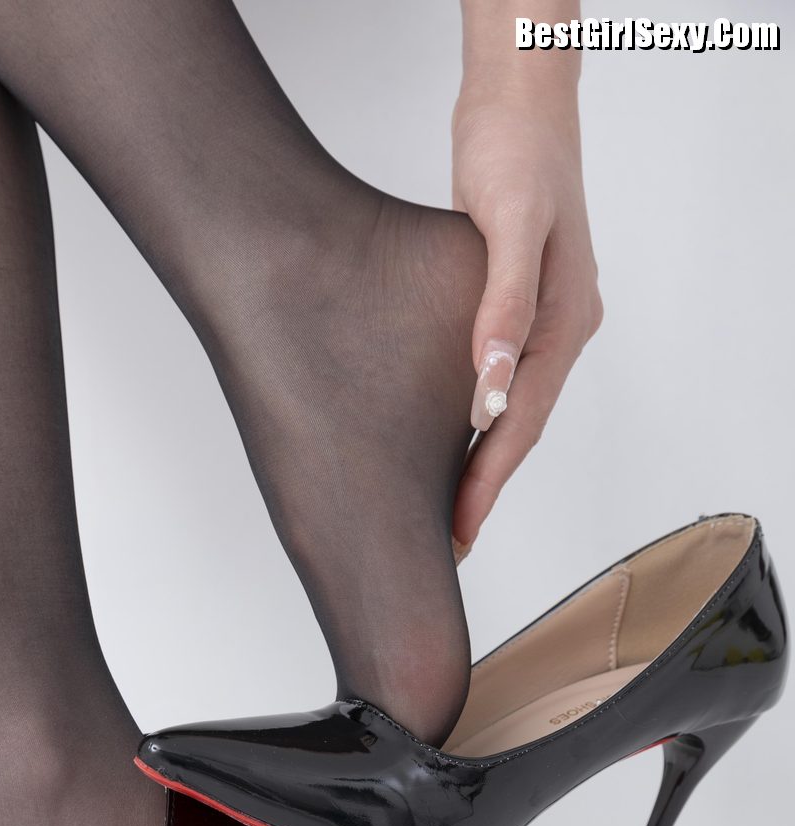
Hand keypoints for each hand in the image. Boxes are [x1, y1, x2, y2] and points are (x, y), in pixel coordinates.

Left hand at [451, 81, 602, 551]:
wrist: (517, 100)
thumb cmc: (516, 152)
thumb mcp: (511, 225)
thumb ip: (505, 306)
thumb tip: (494, 384)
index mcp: (566, 321)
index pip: (523, 423)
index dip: (489, 482)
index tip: (459, 530)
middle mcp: (559, 328)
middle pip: (519, 427)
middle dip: (483, 487)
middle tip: (447, 542)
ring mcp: (538, 318)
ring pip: (507, 408)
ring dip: (477, 459)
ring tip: (442, 509)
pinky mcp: (510, 304)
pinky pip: (494, 379)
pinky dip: (471, 417)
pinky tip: (443, 439)